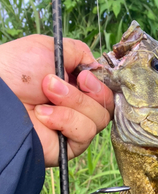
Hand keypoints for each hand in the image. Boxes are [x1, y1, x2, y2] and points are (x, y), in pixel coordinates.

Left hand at [0, 34, 113, 166]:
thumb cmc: (16, 70)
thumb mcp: (50, 48)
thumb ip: (79, 52)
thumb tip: (97, 66)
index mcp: (75, 85)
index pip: (105, 89)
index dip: (100, 83)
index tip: (84, 76)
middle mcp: (78, 107)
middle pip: (106, 105)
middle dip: (85, 93)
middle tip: (56, 84)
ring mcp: (74, 127)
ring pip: (99, 119)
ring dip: (72, 103)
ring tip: (45, 97)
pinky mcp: (70, 146)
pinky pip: (85, 133)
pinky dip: (66, 121)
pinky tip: (44, 116)